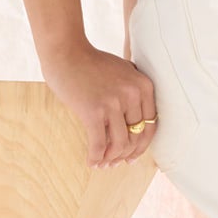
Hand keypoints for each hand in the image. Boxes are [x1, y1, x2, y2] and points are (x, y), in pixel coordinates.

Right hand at [40, 37, 159, 167]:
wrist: (66, 52)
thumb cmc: (92, 63)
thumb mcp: (124, 72)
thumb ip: (134, 92)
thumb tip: (136, 126)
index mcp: (144, 86)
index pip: (151, 125)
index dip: (142, 145)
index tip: (132, 155)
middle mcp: (133, 95)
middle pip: (136, 137)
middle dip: (126, 155)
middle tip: (116, 163)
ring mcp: (114, 103)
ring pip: (120, 144)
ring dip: (111, 159)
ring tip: (103, 164)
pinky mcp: (94, 112)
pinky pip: (99, 145)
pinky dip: (96, 157)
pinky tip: (91, 162)